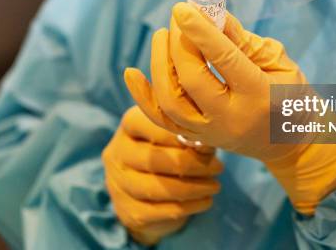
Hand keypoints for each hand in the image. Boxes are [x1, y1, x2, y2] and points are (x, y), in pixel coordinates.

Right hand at [102, 105, 222, 244]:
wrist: (150, 195)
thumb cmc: (171, 154)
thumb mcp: (181, 140)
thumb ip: (192, 138)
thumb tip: (209, 140)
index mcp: (128, 126)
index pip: (147, 123)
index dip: (177, 132)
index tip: (205, 139)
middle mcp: (117, 153)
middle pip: (153, 159)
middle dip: (191, 164)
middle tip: (218, 167)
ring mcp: (117, 183)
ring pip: (155, 188)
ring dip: (192, 188)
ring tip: (215, 185)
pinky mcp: (127, 210)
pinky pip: (158, 211)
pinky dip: (187, 207)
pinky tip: (205, 201)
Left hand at [125, 3, 335, 214]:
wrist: (290, 144)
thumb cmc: (291, 96)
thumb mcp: (279, 63)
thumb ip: (244, 41)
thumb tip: (210, 14)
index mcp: (259, 96)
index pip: (224, 60)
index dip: (201, 32)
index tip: (183, 7)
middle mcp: (231, 119)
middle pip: (192, 80)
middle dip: (179, 43)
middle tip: (178, 17)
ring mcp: (210, 133)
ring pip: (170, 101)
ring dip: (160, 63)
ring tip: (162, 35)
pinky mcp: (197, 138)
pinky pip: (161, 120)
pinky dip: (142, 96)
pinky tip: (130, 71)